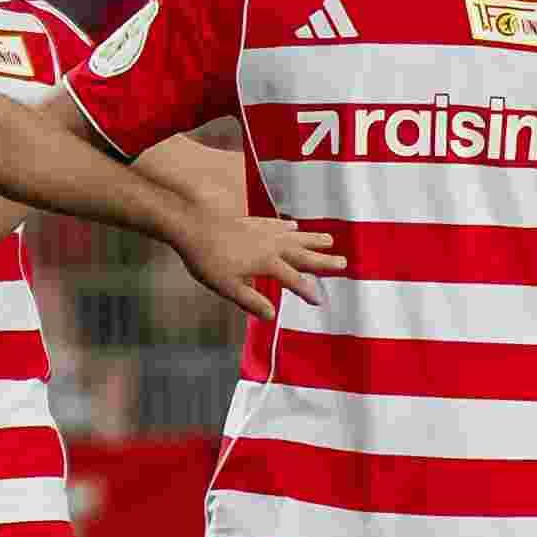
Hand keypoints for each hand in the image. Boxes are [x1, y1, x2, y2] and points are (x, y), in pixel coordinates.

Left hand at [174, 213, 344, 321]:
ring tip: (329, 240)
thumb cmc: (207, 260)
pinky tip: (294, 226)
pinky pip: (277, 224)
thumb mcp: (227, 287)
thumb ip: (251, 300)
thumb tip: (272, 315)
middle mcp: (270, 245)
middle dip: (323, 260)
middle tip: (343, 263)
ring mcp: (263, 231)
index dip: (307, 291)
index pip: (293, 279)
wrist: (193, 225)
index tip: (321, 301)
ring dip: (313, 239)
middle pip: (302, 254)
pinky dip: (288, 226)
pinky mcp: (253, 221)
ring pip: (294, 236)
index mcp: (266, 263)